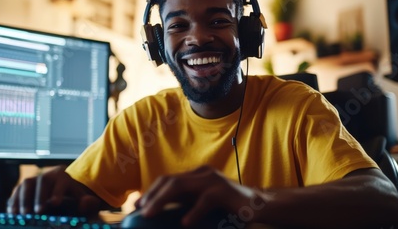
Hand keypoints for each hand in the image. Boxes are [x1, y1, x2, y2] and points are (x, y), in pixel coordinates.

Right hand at [7, 165, 102, 216]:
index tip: (55, 203)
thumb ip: (88, 202)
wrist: (60, 194)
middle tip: (38, 211)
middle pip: (42, 182)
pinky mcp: (22, 188)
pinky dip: (14, 202)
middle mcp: (47, 176)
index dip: (58, 192)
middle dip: (39, 196)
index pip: (61, 182)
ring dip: (23, 199)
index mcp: (63, 177)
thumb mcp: (83, 199)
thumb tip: (85, 203)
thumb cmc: (73, 198)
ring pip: (26, 184)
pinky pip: (16, 192)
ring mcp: (34, 180)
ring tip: (24, 214)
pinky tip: (13, 213)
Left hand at [135, 165, 266, 227]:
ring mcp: (213, 180)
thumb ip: (187, 206)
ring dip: (161, 200)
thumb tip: (165, 218)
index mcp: (196, 176)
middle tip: (140, 211)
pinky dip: (193, 212)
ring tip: (150, 214)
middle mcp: (202, 174)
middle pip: (170, 180)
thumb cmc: (231, 209)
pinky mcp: (224, 191)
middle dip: (152, 195)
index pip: (168, 179)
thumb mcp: (204, 205)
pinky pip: (205, 200)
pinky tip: (185, 222)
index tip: (137, 207)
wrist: (260, 205)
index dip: (151, 192)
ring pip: (180, 185)